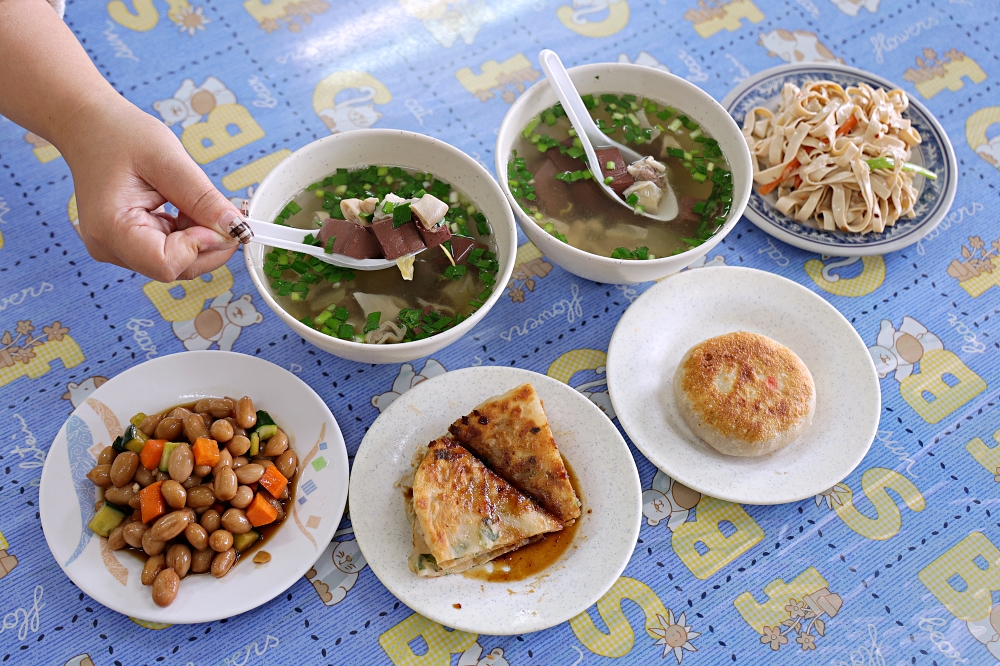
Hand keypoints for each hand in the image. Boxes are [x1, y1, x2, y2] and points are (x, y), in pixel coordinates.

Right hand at [60, 94, 242, 281]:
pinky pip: (171, 251)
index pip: (168, 265)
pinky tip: (182, 207)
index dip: (201, 246)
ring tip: (191, 200)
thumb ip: (203, 199)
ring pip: (179, 262)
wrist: (89, 126)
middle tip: (218, 208)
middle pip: (178, 268)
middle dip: (208, 243)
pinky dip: (189, 233)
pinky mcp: (130, 245)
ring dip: (200, 237)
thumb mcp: (168, 160)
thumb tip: (236, 228)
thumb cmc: (118, 134)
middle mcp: (111, 248)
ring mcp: (119, 249)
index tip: (215, 219)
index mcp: (111, 229)